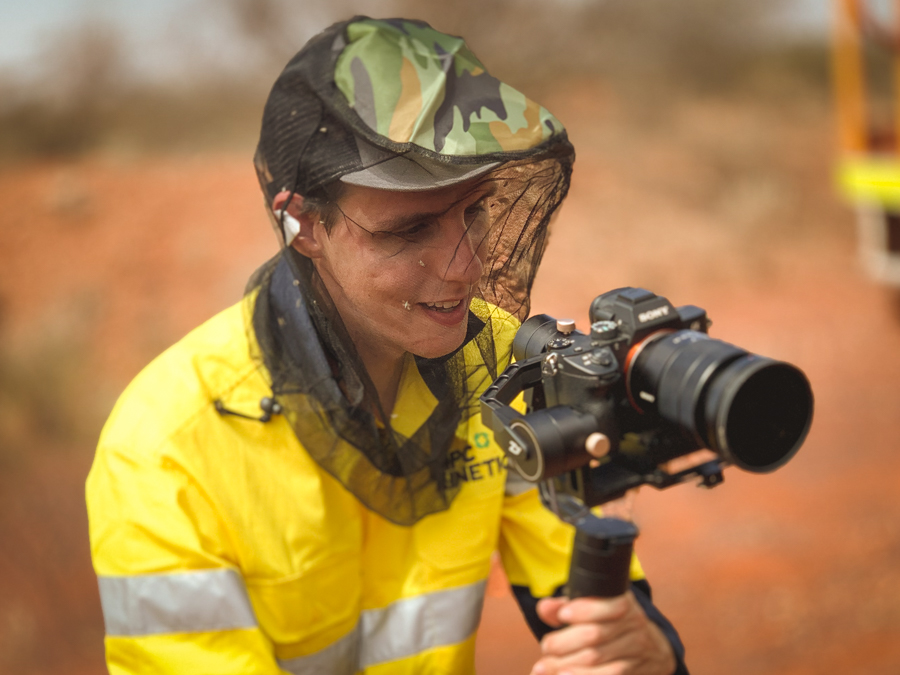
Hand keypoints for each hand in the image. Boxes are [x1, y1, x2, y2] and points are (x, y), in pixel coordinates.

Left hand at [530, 592, 675, 674]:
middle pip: (596, 636)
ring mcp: (635, 653)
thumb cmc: (612, 624)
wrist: (653, 650)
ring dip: (568, 666)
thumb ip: (567, 605)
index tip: (563, 614)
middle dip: (565, 642)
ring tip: (544, 668)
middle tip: (546, 647)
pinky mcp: (631, 674)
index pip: (608, 605)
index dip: (584, 610)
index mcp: (624, 604)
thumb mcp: (594, 607)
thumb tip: (544, 608)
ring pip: (598, 661)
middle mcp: (633, 627)